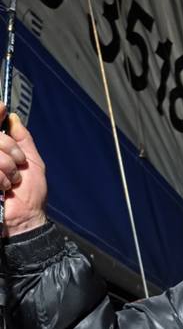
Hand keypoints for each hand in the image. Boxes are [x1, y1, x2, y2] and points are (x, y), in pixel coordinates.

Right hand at [0, 116, 46, 234]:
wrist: (26, 218)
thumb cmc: (30, 193)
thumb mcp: (32, 160)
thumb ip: (23, 138)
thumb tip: (12, 117)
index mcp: (2, 149)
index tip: (2, 110)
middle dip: (11, 151)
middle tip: (18, 166)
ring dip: (7, 167)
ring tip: (12, 181)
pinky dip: (1, 178)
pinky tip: (4, 188)